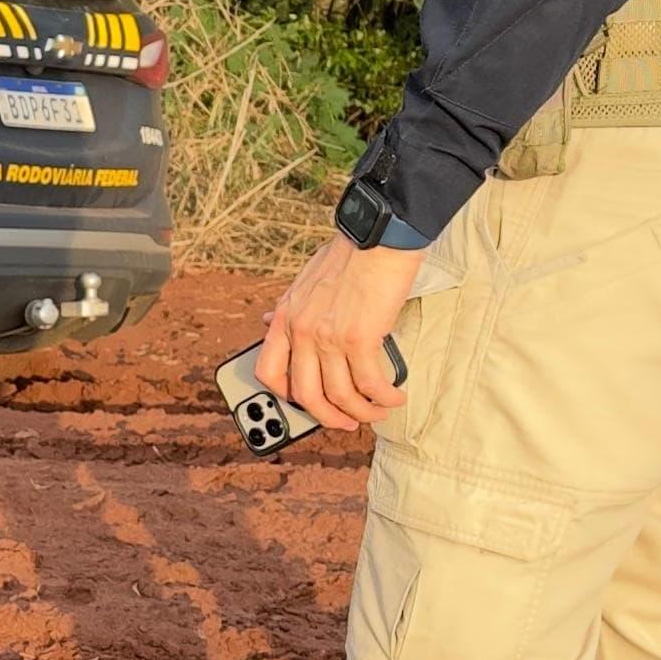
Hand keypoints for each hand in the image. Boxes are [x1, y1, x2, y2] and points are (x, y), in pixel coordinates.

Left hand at [256, 234, 423, 430]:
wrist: (377, 236)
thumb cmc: (349, 255)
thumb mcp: (303, 281)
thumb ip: (290, 309)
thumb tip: (269, 322)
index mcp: (285, 318)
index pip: (267, 371)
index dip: (284, 396)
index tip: (303, 404)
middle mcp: (301, 332)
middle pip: (306, 395)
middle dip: (328, 417)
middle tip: (346, 423)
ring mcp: (328, 338)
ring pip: (340, 397)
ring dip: (362, 413)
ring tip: (378, 413)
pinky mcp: (360, 339)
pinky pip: (369, 384)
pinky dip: (383, 398)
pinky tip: (393, 397)